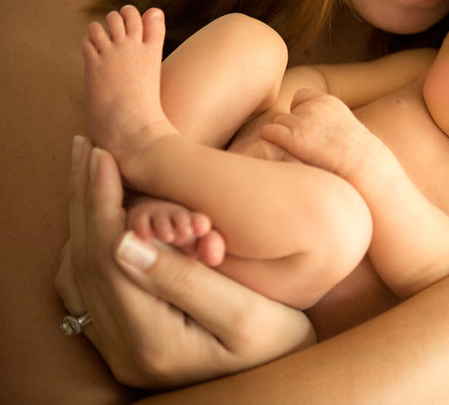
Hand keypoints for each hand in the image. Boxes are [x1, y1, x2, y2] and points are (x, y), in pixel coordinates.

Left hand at [55, 136, 315, 388]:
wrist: (286, 383)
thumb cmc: (280, 345)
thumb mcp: (246, 314)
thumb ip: (185, 280)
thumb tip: (125, 240)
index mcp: (150, 341)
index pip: (108, 257)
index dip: (102, 200)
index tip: (104, 153)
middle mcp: (124, 350)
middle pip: (85, 261)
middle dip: (85, 200)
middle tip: (86, 148)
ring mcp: (121, 350)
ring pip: (80, 274)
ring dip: (83, 220)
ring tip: (89, 173)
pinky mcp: (129, 343)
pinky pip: (91, 289)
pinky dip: (90, 246)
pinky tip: (102, 218)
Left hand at [260, 88, 380, 180]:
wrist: (362, 165)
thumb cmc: (354, 153)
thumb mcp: (344, 124)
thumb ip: (324, 118)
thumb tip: (306, 125)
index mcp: (327, 101)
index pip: (300, 97)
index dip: (300, 112)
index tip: (307, 128)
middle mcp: (313, 107)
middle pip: (287, 113)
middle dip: (291, 128)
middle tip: (303, 146)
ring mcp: (302, 122)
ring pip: (277, 124)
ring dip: (283, 137)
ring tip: (295, 152)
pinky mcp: (293, 137)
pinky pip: (269, 132)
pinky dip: (271, 140)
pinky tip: (281, 152)